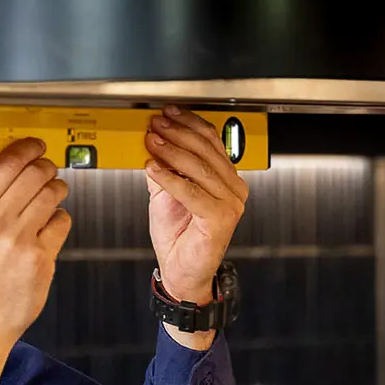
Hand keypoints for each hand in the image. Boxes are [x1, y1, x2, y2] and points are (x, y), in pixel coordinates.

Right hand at [0, 138, 73, 384]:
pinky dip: (59, 220)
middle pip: (35, 173)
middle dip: (47, 168)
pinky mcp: (42, 258)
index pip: (6, 163)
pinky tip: (49, 229)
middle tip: (48, 172)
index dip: (27, 148)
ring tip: (51, 197)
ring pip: (53, 194)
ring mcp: (21, 240)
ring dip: (57, 190)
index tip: (37, 145)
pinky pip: (62, 221)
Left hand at [145, 105, 248, 344]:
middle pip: (206, 150)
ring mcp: (231, 204)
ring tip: (151, 142)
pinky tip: (152, 168)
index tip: (167, 113)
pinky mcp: (221, 219)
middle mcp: (234, 189)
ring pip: (198, 168)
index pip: (211, 141)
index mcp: (226, 178)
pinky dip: (169, 178)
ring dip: (171, 152)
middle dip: (178, 134)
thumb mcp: (166, 193)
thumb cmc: (179, 235)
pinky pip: (192, 192)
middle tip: (156, 124)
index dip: (189, 123)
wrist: (181, 271)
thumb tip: (151, 140)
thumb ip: (163, 167)